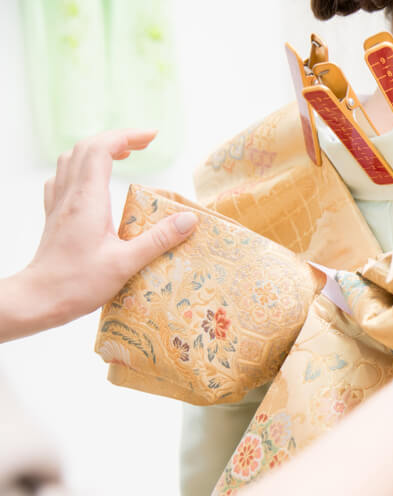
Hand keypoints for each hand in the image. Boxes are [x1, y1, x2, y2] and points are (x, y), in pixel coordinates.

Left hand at [1, 129, 198, 340]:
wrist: (39, 299)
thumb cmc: (78, 284)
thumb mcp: (126, 264)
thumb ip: (159, 240)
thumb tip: (190, 219)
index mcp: (87, 200)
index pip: (102, 150)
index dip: (127, 136)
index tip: (152, 137)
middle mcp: (70, 195)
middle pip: (87, 148)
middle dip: (117, 139)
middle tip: (144, 145)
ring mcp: (58, 204)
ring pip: (72, 159)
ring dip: (97, 150)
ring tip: (123, 155)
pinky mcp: (54, 216)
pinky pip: (63, 177)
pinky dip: (80, 167)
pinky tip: (91, 180)